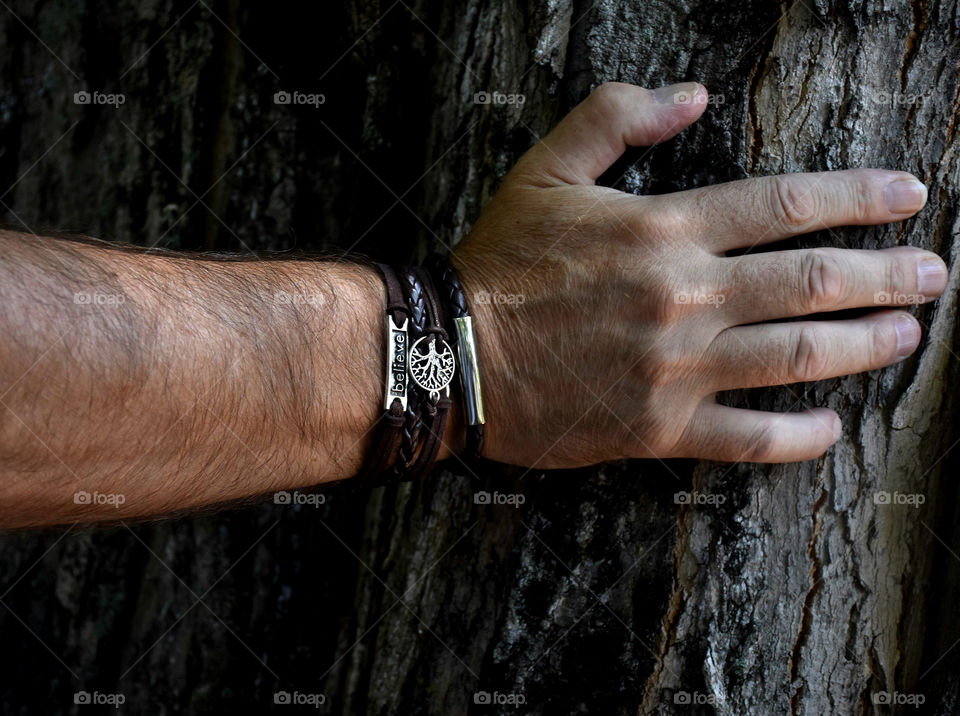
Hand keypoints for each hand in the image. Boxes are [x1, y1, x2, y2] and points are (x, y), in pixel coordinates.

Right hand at [452, 82, 946, 466]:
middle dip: (886, 276)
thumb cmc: (502, 263)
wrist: (454, 353)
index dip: (860, 198)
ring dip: (863, 346)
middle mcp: (685, 298)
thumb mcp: (546, 169)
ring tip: (906, 335)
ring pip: (795, 357)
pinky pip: (747, 438)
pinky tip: (830, 427)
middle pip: (811, 282)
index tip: (908, 198)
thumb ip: (617, 118)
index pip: (787, 206)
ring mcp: (677, 369)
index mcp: (664, 229)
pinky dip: (797, 435)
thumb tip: (690, 94)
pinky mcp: (658, 428)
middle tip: (932, 275)